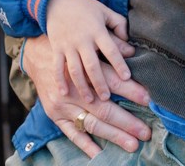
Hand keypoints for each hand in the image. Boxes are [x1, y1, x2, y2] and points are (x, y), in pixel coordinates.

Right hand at [23, 34, 151, 156]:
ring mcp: (63, 102)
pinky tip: (99, 152)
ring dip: (112, 134)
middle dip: (126, 121)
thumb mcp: (92, 33)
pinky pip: (70, 131)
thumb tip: (132, 51)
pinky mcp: (54, 112)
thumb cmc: (72, 43)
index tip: (148, 100)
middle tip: (145, 132)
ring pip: (90, 122)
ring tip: (131, 144)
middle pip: (104, 107)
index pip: (112, 80)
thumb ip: (113, 42)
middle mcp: (75, 86)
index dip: (131, 90)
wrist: (36, 52)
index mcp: (85, 66)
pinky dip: (84, 142)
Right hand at [45, 0, 131, 101]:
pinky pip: (57, 67)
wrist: (57, 0)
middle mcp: (82, 39)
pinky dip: (60, 80)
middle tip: (107, 98)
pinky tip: (64, 93)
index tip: (127, 77)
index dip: (119, 63)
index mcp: (97, 30)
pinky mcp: (56, 49)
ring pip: (75, 69)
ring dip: (82, 85)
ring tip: (90, 100)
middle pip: (92, 64)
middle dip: (100, 82)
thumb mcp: (105, 12)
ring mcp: (68, 45)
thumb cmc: (86, 8)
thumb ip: (119, 26)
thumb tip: (130, 45)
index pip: (111, 49)